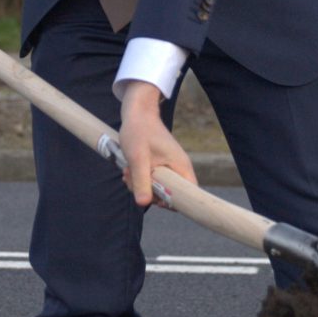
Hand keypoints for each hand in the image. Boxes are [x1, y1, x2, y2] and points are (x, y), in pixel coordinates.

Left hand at [117, 83, 193, 209]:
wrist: (137, 113)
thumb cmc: (139, 131)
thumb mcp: (138, 158)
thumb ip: (141, 181)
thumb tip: (143, 203)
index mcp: (181, 166)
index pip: (189, 194)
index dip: (174, 201)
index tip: (155, 199)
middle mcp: (178, 168)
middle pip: (169, 193)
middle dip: (149, 192)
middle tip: (132, 180)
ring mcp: (169, 166)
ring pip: (157, 188)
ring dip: (140, 185)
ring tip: (128, 171)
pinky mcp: (160, 165)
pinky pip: (151, 180)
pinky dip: (139, 178)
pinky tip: (129, 170)